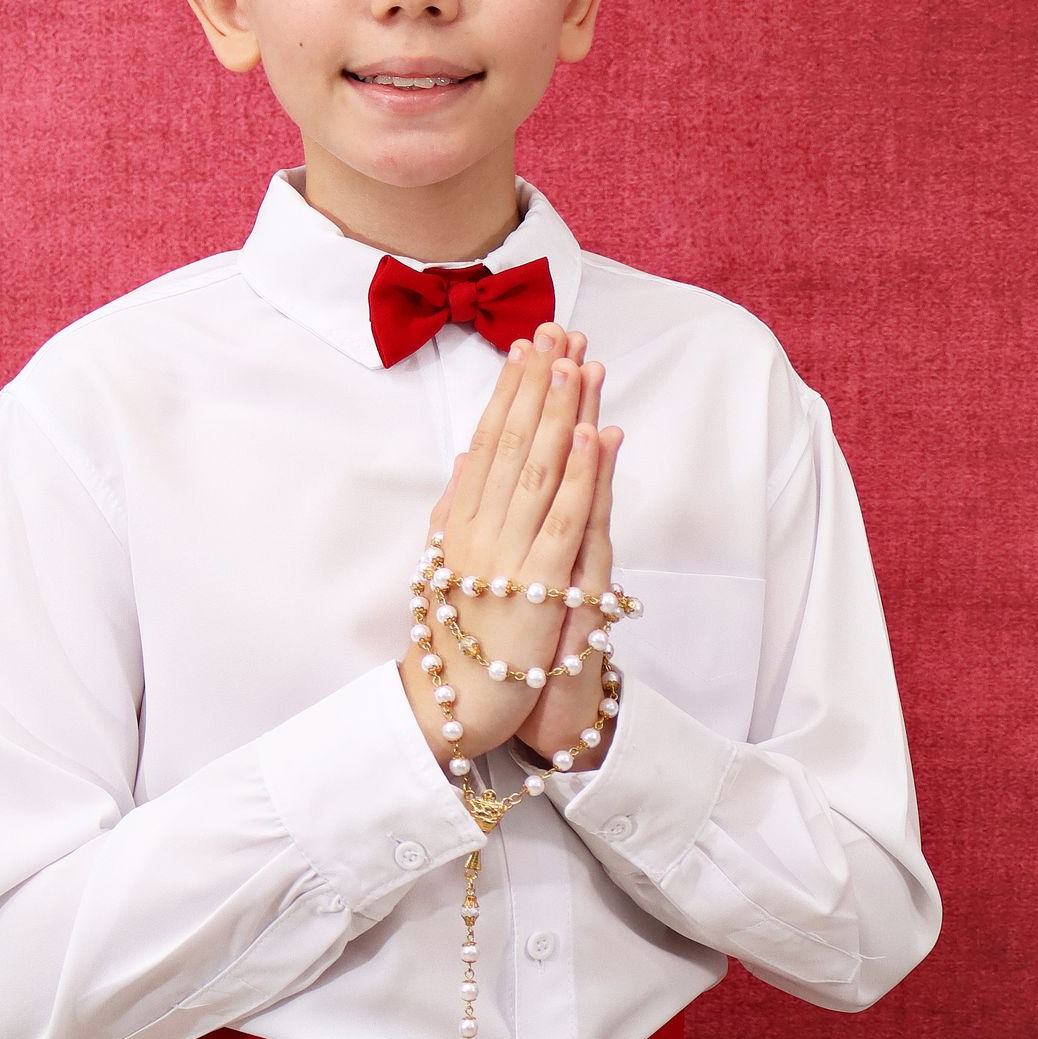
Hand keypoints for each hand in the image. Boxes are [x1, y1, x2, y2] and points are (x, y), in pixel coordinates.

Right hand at [398, 319, 619, 766]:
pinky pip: (563, 523)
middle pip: (512, 443)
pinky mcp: (538, 588)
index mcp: (459, 523)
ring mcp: (507, 557)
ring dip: (559, 412)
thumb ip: (454, 511)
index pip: (487, 442)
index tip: (526, 347)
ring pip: (538, 471)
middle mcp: (479, 530)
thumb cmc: (453, 639)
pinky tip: (590, 436)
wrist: (449, 706)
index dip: (509, 392)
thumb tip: (463, 461)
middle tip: (556, 332)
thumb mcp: (447, 565)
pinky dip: (578, 477)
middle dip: (537, 384)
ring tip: (576, 362)